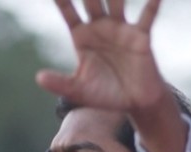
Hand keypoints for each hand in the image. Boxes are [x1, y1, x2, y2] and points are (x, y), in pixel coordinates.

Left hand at [37, 0, 165, 111]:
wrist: (133, 103)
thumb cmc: (104, 94)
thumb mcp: (78, 90)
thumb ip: (60, 83)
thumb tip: (38, 78)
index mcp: (82, 36)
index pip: (68, 12)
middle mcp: (100, 26)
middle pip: (91, 0)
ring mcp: (121, 29)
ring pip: (116, 2)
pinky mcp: (140, 37)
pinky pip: (146, 17)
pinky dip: (152, 5)